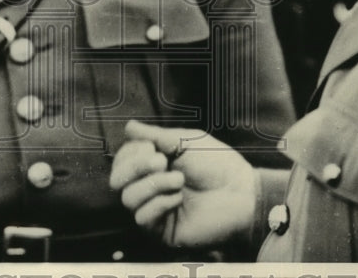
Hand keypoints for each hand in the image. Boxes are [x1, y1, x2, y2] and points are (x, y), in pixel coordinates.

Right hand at [109, 120, 256, 248]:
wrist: (241, 192)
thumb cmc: (218, 164)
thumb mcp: (185, 141)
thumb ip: (154, 135)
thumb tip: (129, 127)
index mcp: (154, 165)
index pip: (122, 160)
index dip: (131, 152)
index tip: (153, 147)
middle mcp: (151, 187)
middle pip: (117, 180)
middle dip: (135, 167)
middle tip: (161, 161)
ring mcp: (156, 209)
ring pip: (128, 198)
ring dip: (153, 184)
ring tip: (179, 180)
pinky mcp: (163, 230)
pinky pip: (143, 217)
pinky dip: (159, 204)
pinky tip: (178, 199)